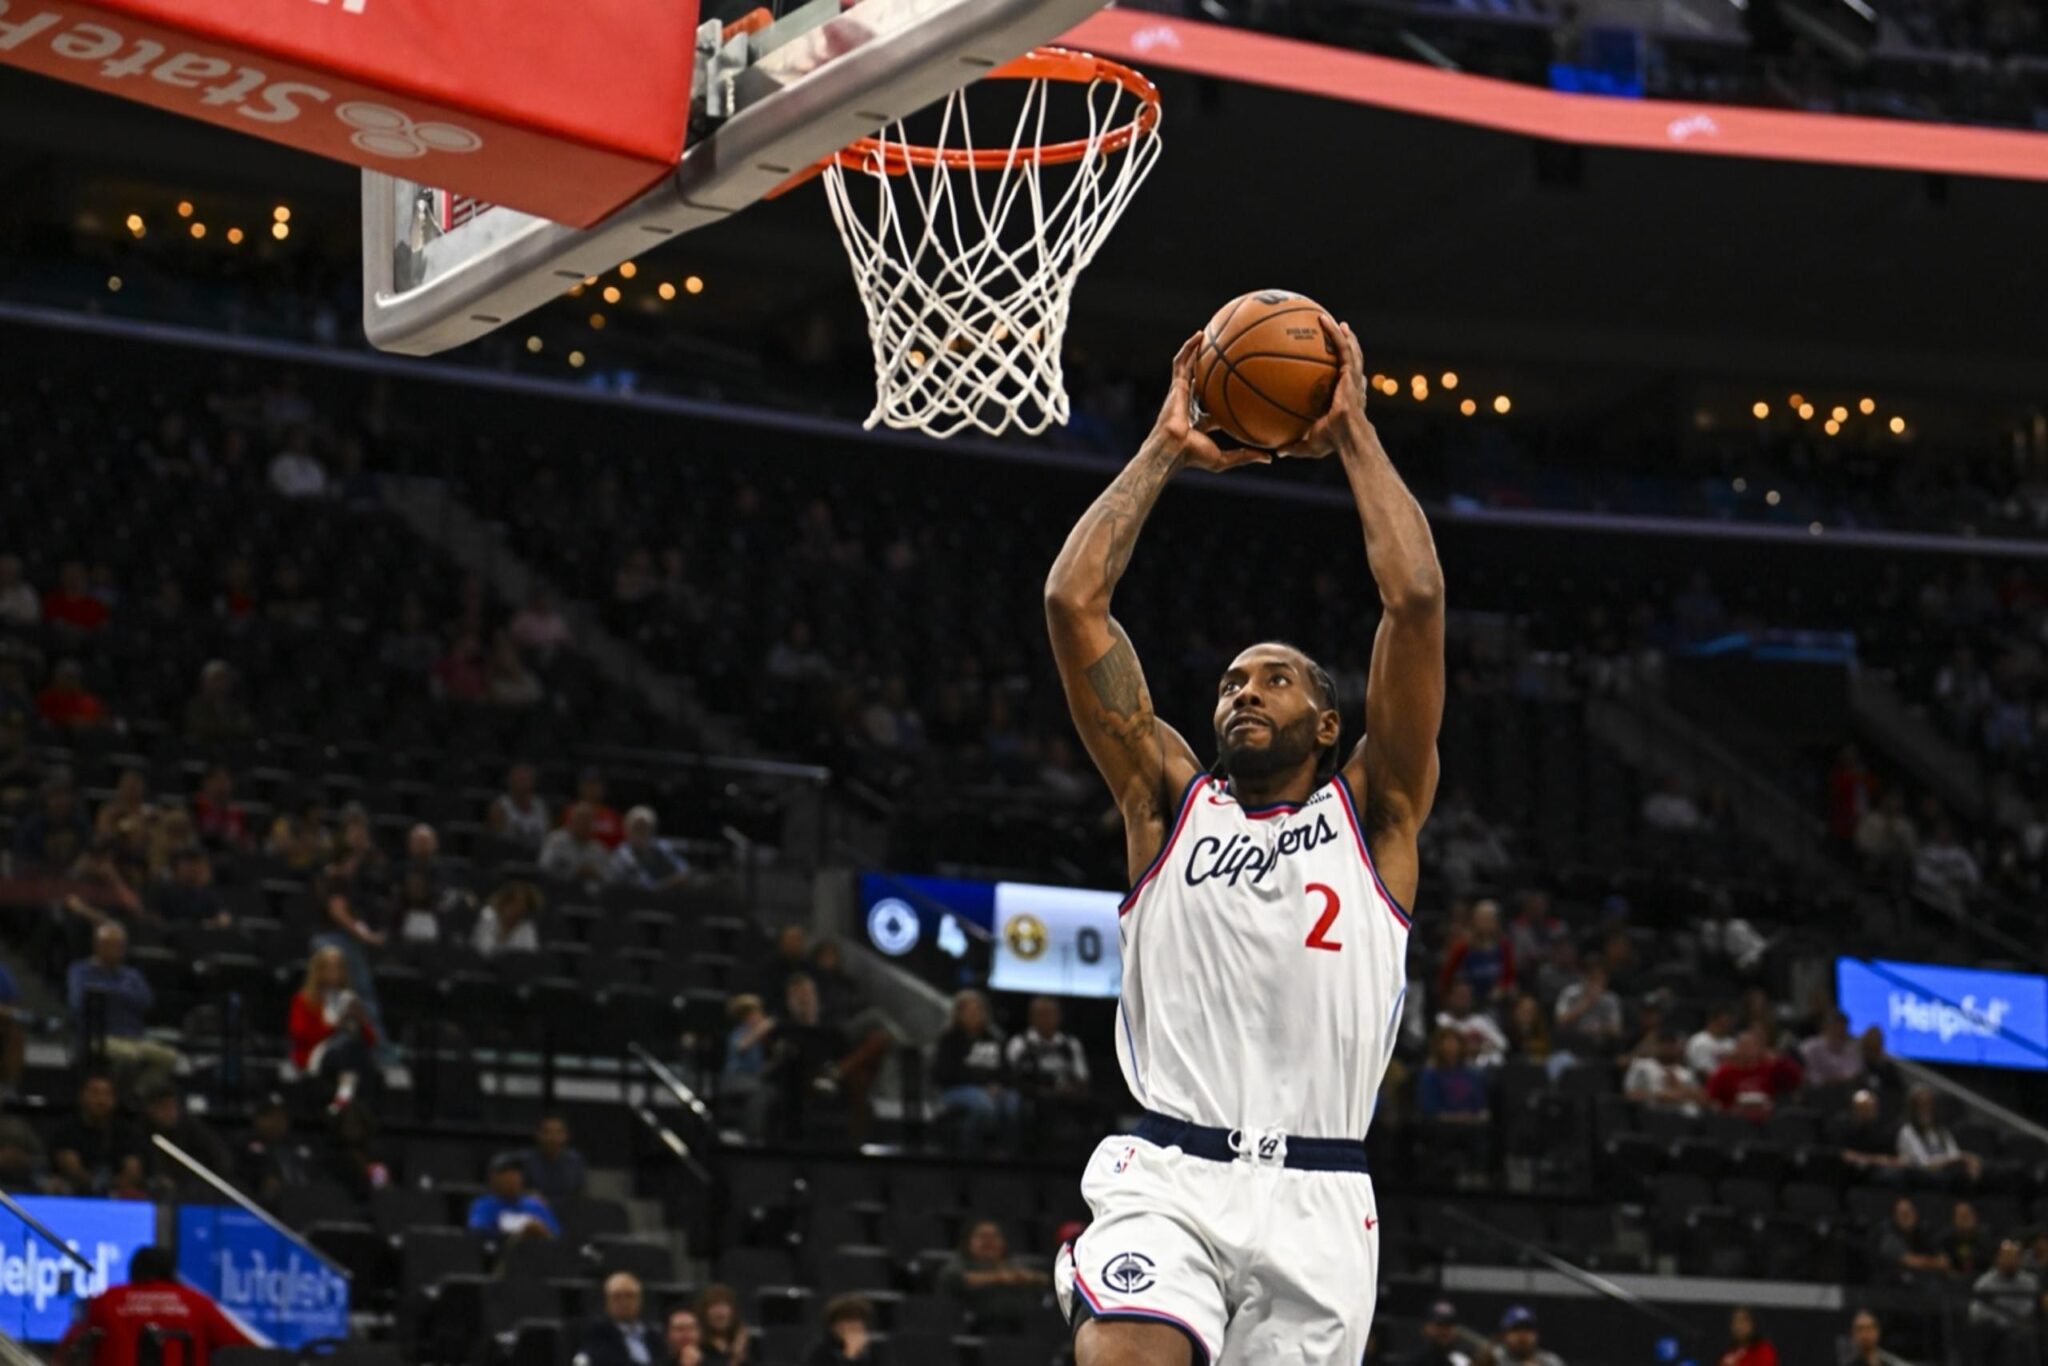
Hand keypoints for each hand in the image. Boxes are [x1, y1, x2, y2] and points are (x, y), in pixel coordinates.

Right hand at [1152, 333, 1268, 472]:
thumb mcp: (1224, 458)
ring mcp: (1181, 394)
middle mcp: (1190, 404)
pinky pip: (1181, 362)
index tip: (1238, 384)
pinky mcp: (1175, 386)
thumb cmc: (1193, 456)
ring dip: (1196, 351)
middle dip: (1208, 368)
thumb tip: (1270, 459)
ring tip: (1209, 334)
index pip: (1213, 404)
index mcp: (1200, 420)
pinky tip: (1200, 335)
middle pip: (1200, 380)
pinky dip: (1188, 348)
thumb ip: (1245, 455)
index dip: (1222, 394)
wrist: (1172, 449)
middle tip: (1224, 353)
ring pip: (1189, 367)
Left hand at [1278, 319, 1368, 459]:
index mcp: (1344, 399)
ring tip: (1335, 322)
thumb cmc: (1332, 441)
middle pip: (1350, 362)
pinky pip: (1343, 347)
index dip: (1344, 375)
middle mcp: (1351, 386)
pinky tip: (1326, 320)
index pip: (1345, 384)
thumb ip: (1294, 445)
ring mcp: (1352, 378)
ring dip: (1342, 334)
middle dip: (1345, 348)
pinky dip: (1335, 333)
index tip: (1337, 370)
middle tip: (1337, 337)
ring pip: (1350, 350)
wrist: (1346, 435)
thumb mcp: (1309, 444)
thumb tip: (1278, 452)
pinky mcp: (1350, 371)